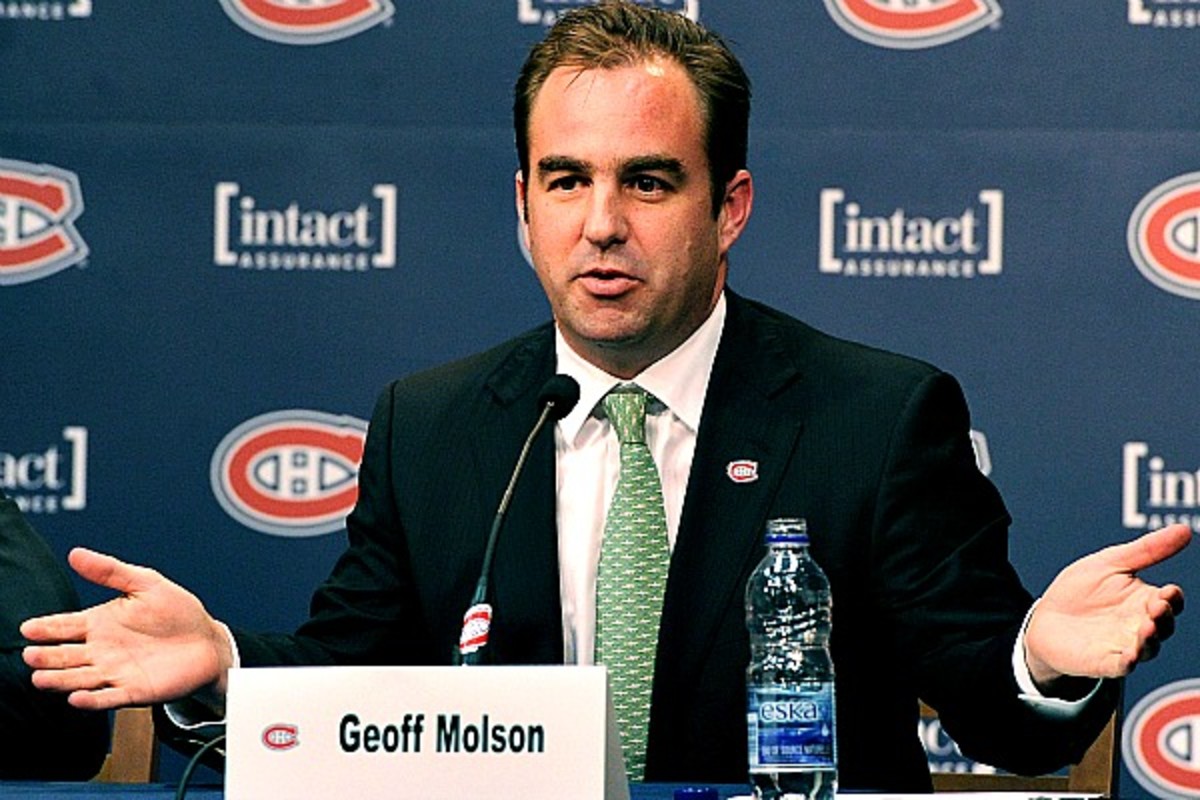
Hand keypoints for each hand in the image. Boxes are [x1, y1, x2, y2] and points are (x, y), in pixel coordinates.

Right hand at [21, 548, 233, 710]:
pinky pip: (109, 697)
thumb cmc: (177, 612)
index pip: (65, 625)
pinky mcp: (133, 691)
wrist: (207, 641)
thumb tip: (76, 553)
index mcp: (101, 623)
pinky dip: (92, 699)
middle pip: (66, 655)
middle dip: (46, 656)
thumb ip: (111, 571)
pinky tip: (77, 698)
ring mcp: (115, 672)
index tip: (28, 628)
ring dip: (60, 679)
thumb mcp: (146, 583)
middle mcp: (102, 650)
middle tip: (30, 654)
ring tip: (41, 678)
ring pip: (80, 678)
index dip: (46, 627)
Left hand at [1025, 524, 1189, 689]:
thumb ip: (1146, 550)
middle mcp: (1140, 625)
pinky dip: (1128, 662)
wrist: (1046, 618)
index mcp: (1145, 600)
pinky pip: (1122, 666)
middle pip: (1164, 625)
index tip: (1168, 591)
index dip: (1173, 598)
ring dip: (1151, 640)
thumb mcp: (1110, 562)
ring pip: (1148, 648)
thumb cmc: (1080, 590)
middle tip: (1157, 606)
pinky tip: (1129, 655)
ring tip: (1147, 627)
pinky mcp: (1103, 661)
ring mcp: (1124, 645)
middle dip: (1164, 618)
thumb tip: (1185, 529)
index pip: (1171, 601)